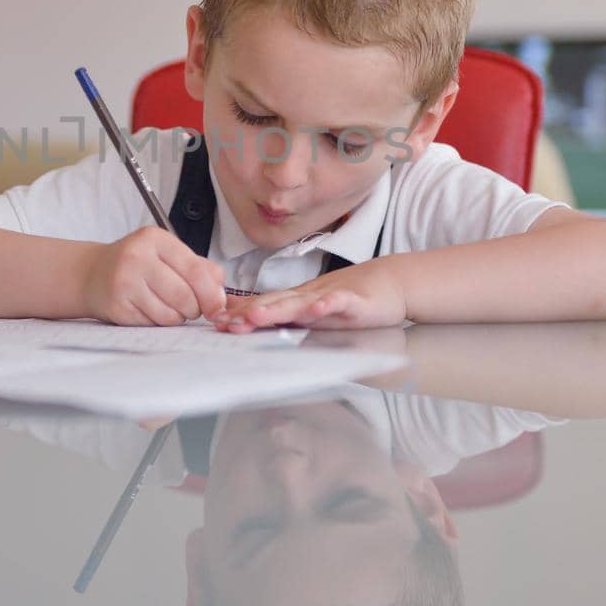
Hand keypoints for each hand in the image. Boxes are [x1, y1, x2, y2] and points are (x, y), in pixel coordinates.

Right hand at [82, 227, 227, 325]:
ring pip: (170, 315)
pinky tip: (149, 309)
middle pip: (185, 296)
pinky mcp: (117, 307)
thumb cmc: (138, 264)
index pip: (195, 270)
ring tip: (168, 306)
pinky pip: (153, 324)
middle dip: (194, 308)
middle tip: (190, 306)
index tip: (217, 306)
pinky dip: (158, 322)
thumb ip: (200, 268)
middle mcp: (137, 257)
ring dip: (177, 317)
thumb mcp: (167, 254)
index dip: (211, 293)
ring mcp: (124, 283)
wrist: (92, 274)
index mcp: (155, 239)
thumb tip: (221, 296)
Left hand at [212, 261, 405, 331]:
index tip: (215, 323)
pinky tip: (318, 307)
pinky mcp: (355, 302)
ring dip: (277, 309)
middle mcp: (309, 297)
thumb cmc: (349, 297)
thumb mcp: (313, 307)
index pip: (264, 306)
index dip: (240, 314)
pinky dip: (328, 304)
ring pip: (300, 303)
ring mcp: (330, 298)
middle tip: (225, 322)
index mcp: (298, 302)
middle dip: (249, 313)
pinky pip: (339, 302)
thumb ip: (283, 313)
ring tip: (257, 315)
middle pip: (275, 304)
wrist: (390, 282)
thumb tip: (248, 317)